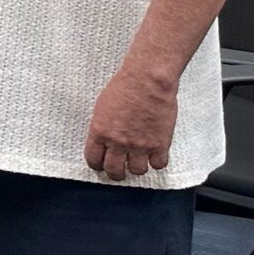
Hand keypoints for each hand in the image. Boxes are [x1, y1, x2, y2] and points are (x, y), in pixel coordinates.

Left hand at [85, 63, 178, 180]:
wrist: (147, 81)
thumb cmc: (124, 87)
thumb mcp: (102, 108)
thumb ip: (102, 128)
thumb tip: (103, 141)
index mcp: (100, 132)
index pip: (94, 159)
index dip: (97, 165)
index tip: (101, 165)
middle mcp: (118, 142)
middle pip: (114, 170)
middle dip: (115, 173)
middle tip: (119, 171)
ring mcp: (140, 145)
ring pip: (137, 171)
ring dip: (137, 168)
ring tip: (138, 161)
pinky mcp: (160, 144)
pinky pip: (158, 165)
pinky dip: (157, 162)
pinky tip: (154, 155)